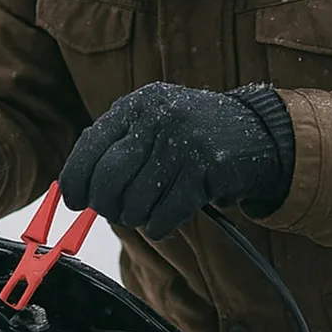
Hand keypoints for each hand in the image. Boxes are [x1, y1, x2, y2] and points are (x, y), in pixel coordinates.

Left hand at [59, 82, 294, 239]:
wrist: (257, 134)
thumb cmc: (193, 138)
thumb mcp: (153, 126)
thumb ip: (116, 147)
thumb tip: (74, 189)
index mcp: (137, 105)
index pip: (89, 146)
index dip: (75, 180)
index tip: (74, 202)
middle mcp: (157, 117)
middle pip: (108, 179)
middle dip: (106, 205)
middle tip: (116, 212)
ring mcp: (183, 141)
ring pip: (135, 202)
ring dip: (137, 218)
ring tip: (149, 211)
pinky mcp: (206, 170)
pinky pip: (163, 215)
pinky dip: (158, 227)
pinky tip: (165, 220)